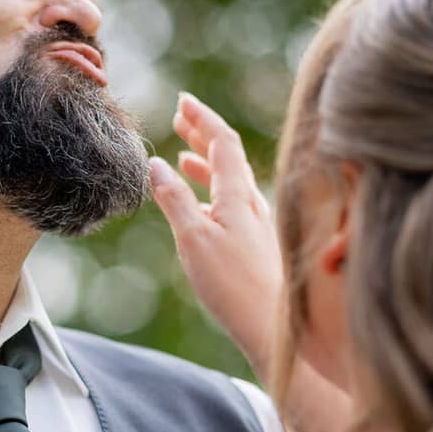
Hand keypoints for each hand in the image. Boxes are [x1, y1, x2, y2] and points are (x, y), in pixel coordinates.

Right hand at [149, 92, 281, 372]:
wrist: (276, 330)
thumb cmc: (235, 286)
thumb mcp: (193, 238)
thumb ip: (174, 199)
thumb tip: (156, 164)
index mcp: (239, 195)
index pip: (223, 141)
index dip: (203, 118)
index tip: (183, 101)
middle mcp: (254, 204)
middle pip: (228, 157)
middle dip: (203, 134)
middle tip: (181, 117)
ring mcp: (258, 226)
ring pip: (231, 182)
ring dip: (206, 164)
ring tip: (184, 154)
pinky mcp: (257, 247)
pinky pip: (233, 206)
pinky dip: (213, 193)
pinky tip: (202, 206)